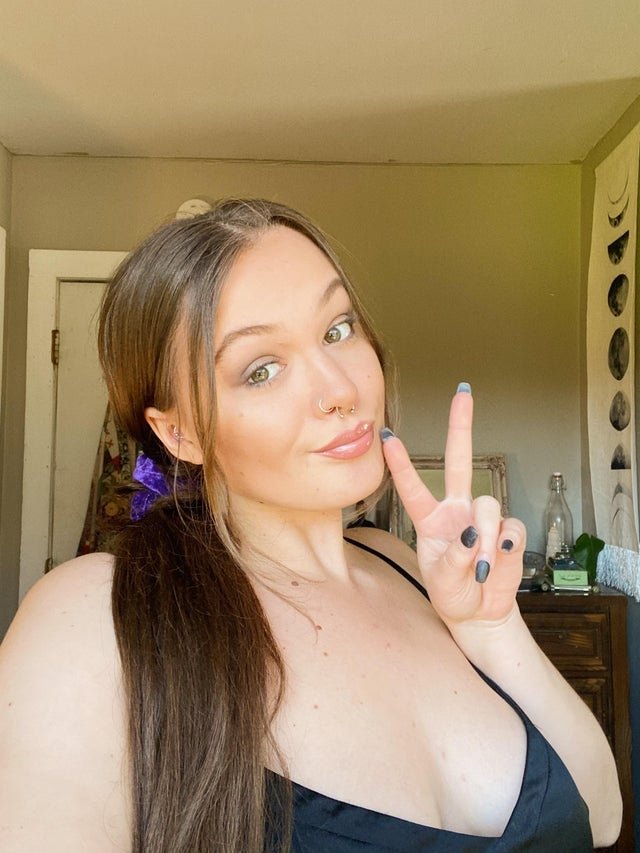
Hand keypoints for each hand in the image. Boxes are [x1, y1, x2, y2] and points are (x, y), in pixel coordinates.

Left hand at [382, 385, 524, 626]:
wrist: (480, 613)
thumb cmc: (452, 594)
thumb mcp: (441, 582)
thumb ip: (453, 560)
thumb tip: (473, 535)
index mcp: (430, 520)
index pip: (412, 487)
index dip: (400, 462)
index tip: (386, 435)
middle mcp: (456, 510)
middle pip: (460, 460)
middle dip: (461, 425)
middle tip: (463, 393)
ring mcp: (484, 518)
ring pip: (488, 506)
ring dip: (485, 536)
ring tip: (478, 566)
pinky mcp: (509, 531)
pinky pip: (511, 528)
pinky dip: (504, 547)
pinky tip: (497, 562)